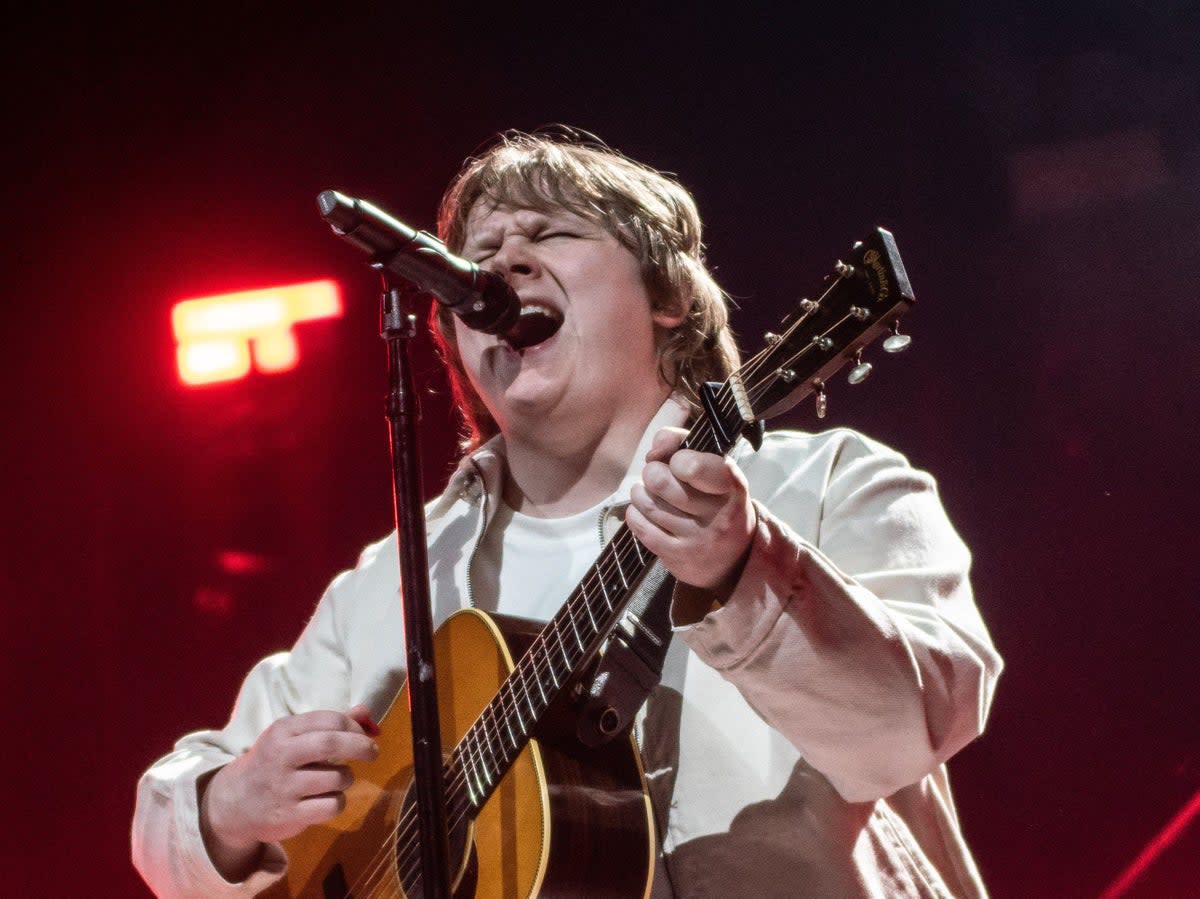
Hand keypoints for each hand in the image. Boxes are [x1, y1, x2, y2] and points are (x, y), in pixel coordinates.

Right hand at [199, 705, 378, 878]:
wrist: (234, 803)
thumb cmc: (273, 763)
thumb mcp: (293, 737)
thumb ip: (329, 724)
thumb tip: (366, 712)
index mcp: (283, 731)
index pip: (328, 720)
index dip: (353, 726)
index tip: (363, 734)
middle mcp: (281, 756)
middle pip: (330, 744)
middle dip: (360, 746)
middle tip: (373, 752)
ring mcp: (284, 787)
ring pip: (337, 778)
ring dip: (347, 778)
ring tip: (338, 779)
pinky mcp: (289, 815)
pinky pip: (331, 805)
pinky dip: (338, 802)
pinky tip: (327, 799)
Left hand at [626, 427, 755, 592]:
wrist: (736, 555)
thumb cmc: (716, 498)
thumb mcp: (713, 467)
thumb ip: (682, 443)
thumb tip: (655, 448)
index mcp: (731, 485)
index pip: (690, 465)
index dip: (675, 457)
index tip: (679, 462)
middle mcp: (718, 515)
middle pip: (659, 481)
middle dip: (652, 472)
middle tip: (659, 476)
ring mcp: (697, 539)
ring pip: (646, 502)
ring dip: (641, 492)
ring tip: (651, 493)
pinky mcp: (678, 558)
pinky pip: (639, 525)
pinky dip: (636, 512)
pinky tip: (646, 511)